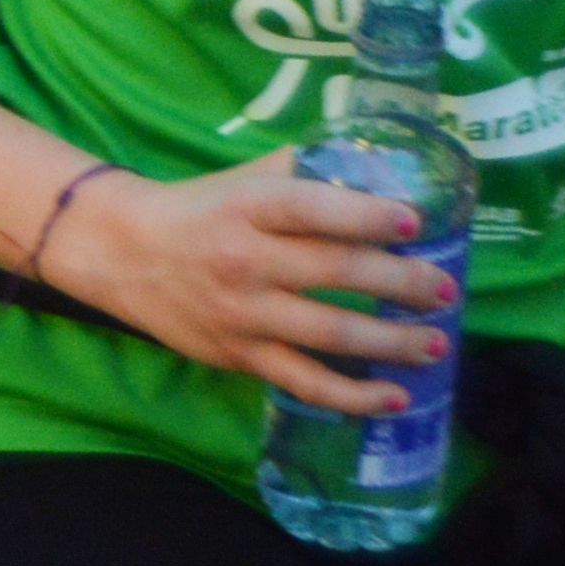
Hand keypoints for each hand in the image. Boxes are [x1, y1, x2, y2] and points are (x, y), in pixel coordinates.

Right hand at [52, 150, 460, 417]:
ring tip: (437, 343)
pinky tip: (395, 397)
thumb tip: (382, 168)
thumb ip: (306, 172)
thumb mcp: (244, 180)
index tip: (415, 222)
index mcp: (246, 208)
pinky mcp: (238, 355)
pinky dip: (353, 396)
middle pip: (335, 271)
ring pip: (330, 332)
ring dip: (393, 341)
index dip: (366, 215)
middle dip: (402, 282)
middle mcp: (243, 260)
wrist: (119, 253)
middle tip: (445, 290)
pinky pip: (304, 382)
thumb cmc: (198, 210)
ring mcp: (242, 314)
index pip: (312, 209)